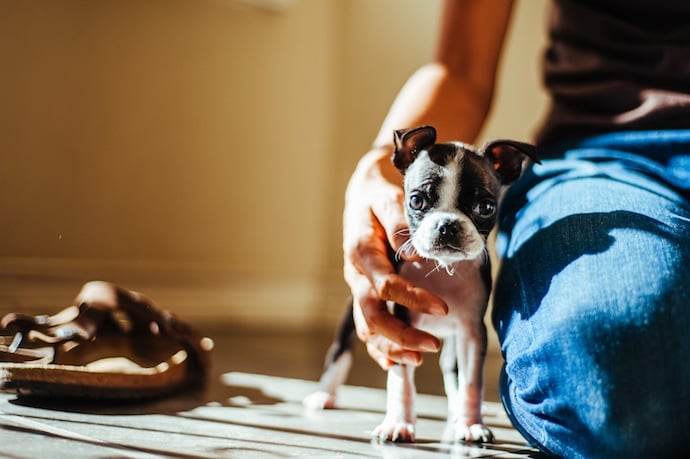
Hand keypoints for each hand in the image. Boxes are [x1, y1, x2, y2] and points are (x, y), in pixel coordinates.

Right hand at [343, 147, 447, 368]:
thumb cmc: (380, 196)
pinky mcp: (363, 294)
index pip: (386, 285)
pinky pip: (367, 327)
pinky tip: (397, 363)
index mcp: (361, 252)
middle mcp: (355, 274)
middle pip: (372, 315)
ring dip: (392, 347)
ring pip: (367, 327)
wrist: (363, 194)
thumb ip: (398, 224)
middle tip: (433, 345)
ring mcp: (357, 287)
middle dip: (401, 335)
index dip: (414, 300)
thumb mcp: (389, 200)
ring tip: (420, 359)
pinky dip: (379, 348)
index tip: (443, 309)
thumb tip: (413, 254)